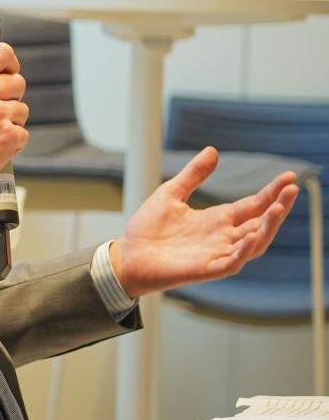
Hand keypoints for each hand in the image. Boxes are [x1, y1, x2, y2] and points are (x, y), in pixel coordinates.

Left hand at [111, 147, 297, 298]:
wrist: (126, 255)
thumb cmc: (147, 229)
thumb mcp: (171, 194)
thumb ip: (193, 175)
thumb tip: (212, 150)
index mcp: (217, 219)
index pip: (253, 205)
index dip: (272, 192)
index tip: (290, 177)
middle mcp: (222, 237)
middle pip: (260, 224)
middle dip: (278, 208)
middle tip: (292, 189)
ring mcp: (216, 254)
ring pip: (253, 244)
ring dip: (268, 228)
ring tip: (280, 208)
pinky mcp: (205, 269)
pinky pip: (232, 262)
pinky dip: (244, 251)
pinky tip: (253, 236)